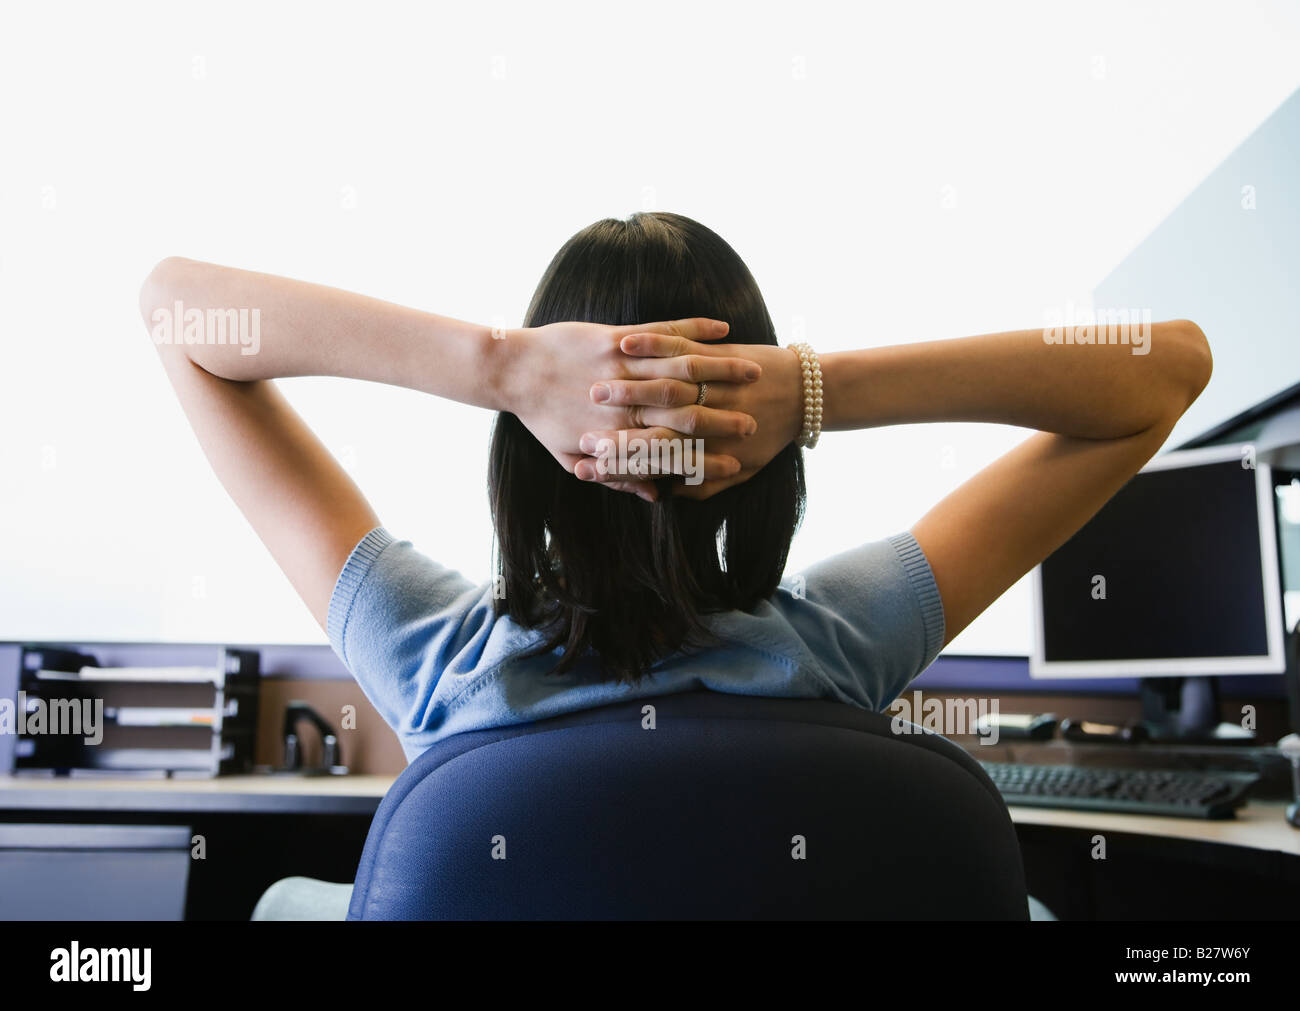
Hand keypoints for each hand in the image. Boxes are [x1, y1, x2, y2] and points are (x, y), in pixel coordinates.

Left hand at [500, 318, 764, 500]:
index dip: (708, 459)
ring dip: (724, 370)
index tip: (738, 465)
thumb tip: (654, 494)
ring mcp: (623, 367)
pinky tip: (723, 329)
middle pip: (687, 414)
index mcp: (618, 435)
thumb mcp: (570, 457)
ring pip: (684, 369)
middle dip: (726, 419)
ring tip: (755, 373)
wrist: (512, 369)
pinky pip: (665, 331)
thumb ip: (615, 476)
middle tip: (757, 423)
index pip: (675, 452)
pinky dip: (696, 328)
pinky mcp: (617, 337)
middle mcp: (626, 403)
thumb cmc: (540, 417)